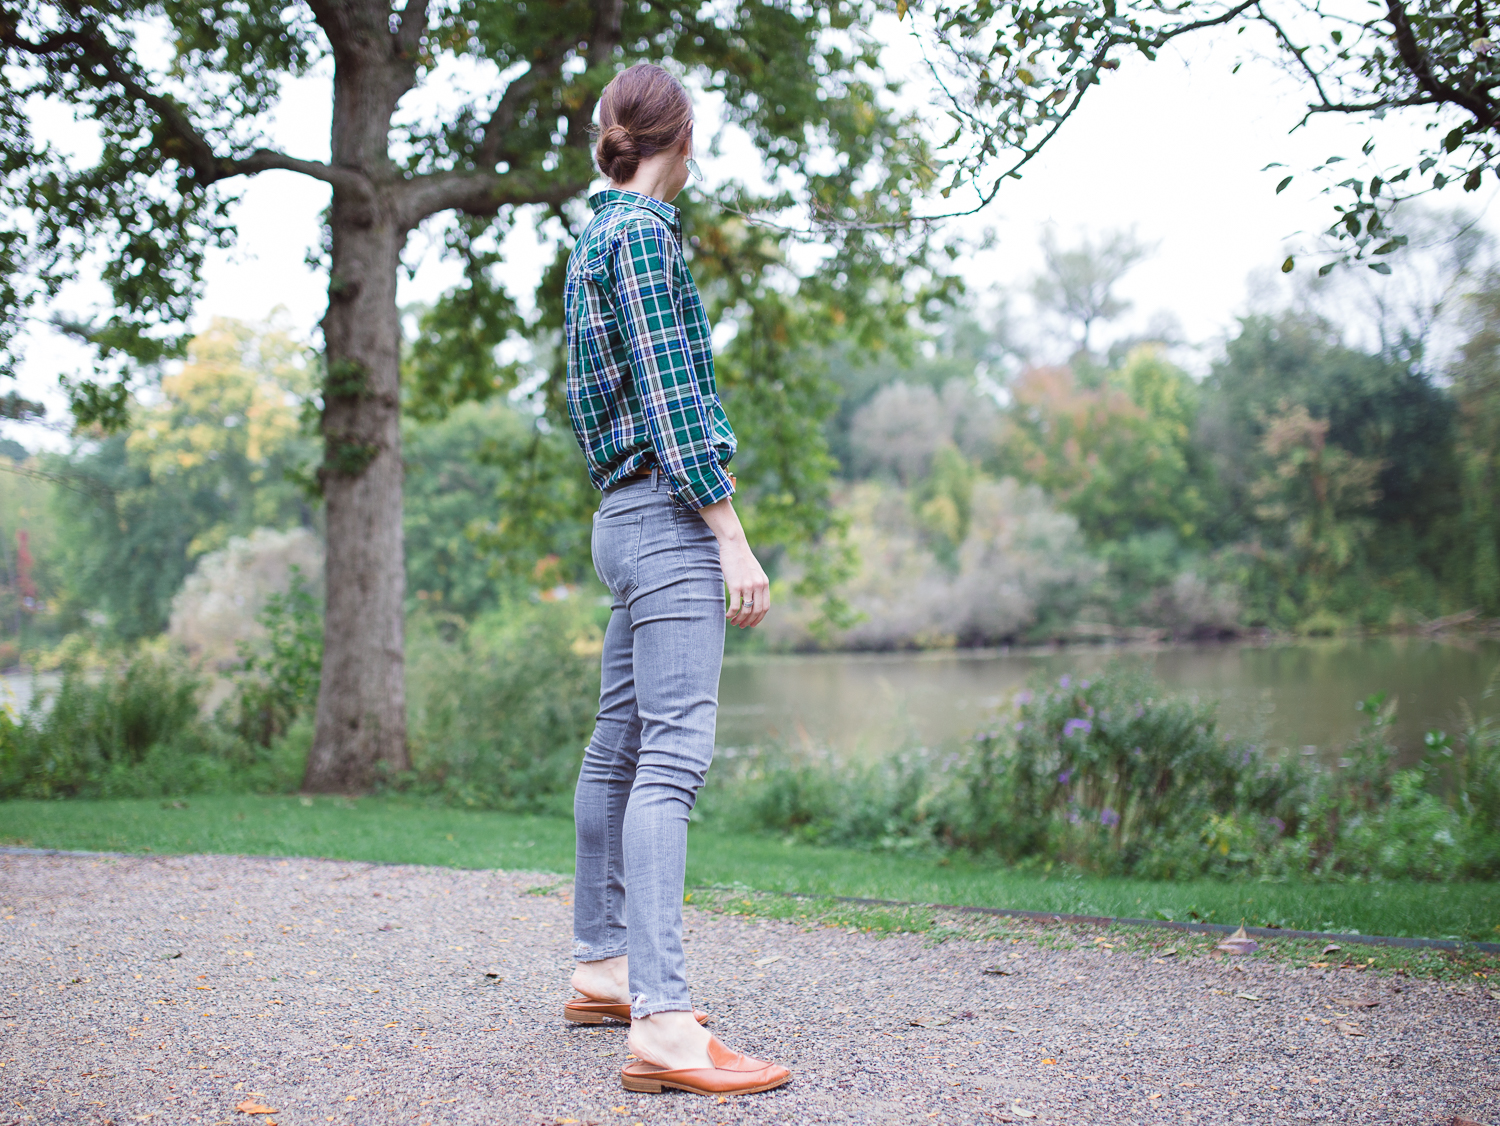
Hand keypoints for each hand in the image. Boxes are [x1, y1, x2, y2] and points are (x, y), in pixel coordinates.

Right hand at [697, 497, 769, 628]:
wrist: (734, 545)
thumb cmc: (742, 558)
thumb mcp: (754, 572)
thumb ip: (757, 584)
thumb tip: (754, 598)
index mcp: (764, 583)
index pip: (765, 607)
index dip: (759, 618)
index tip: (752, 624)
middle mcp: (758, 586)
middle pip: (757, 611)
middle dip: (749, 622)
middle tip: (741, 625)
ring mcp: (748, 586)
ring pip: (746, 611)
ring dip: (739, 620)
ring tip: (733, 622)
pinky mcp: (735, 586)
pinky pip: (735, 606)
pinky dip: (731, 614)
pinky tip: (727, 615)